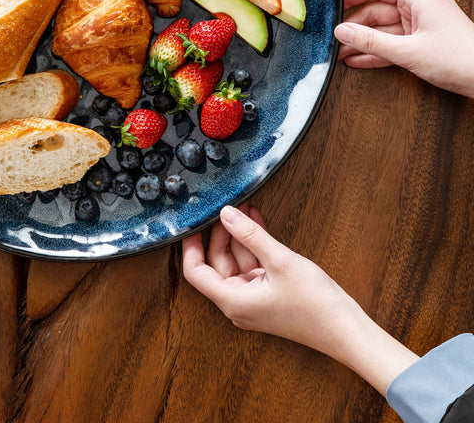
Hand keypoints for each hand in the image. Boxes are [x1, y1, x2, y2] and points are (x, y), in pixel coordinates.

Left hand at [182, 204, 350, 347]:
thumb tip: (226, 213)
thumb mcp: (280, 261)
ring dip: (240, 236)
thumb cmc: (315, 304)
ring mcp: (253, 300)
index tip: (191, 225)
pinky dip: (254, 246)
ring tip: (245, 208)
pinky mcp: (268, 295)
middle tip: (228, 208)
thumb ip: (250, 235)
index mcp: (232, 301)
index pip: (196, 272)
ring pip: (236, 262)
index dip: (191, 247)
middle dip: (222, 233)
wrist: (347, 331)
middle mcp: (238, 303)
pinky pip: (253, 266)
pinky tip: (257, 223)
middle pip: (217, 263)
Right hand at [334, 0, 473, 97]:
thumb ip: (370, 41)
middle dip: (354, 26)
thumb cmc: (461, 59)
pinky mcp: (426, 39)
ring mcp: (424, 22)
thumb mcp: (407, 51)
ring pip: (384, 28)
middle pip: (377, 9)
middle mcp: (421, 4)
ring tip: (341, 53)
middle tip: (334, 39)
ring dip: (364, 41)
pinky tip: (360, 59)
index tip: (333, 7)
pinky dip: (378, 50)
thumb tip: (342, 32)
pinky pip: (395, 40)